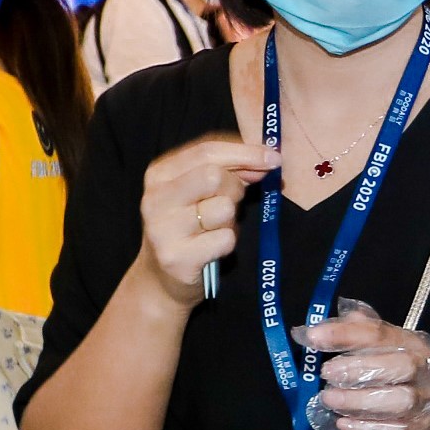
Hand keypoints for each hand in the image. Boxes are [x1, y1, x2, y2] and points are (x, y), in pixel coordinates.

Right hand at [135, 136, 276, 309]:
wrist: (162, 279)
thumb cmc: (190, 228)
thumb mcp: (200, 193)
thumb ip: (228, 171)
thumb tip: (267, 160)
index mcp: (160, 174)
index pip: (205, 151)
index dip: (245, 152)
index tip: (274, 157)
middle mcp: (156, 198)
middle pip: (214, 175)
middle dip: (235, 187)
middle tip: (233, 202)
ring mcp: (163, 229)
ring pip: (222, 208)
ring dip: (231, 218)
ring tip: (217, 227)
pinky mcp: (177, 258)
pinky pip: (225, 239)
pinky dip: (229, 242)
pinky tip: (214, 247)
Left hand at [301, 299, 429, 429]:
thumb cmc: (402, 379)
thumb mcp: (387, 350)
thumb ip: (359, 334)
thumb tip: (319, 326)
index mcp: (413, 344)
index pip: (381, 333)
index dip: (346, 333)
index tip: (312, 336)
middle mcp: (425, 372)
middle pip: (401, 365)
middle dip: (359, 368)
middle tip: (326, 373)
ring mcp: (426, 404)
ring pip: (400, 400)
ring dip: (359, 400)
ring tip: (329, 399)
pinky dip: (367, 429)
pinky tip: (344, 424)